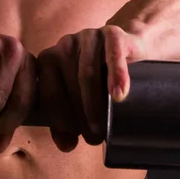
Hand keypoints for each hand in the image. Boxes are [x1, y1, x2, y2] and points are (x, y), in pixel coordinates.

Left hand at [36, 25, 146, 151]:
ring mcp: (87, 36)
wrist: (131, 52)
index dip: (58, 120)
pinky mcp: (112, 32)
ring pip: (87, 72)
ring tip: (104, 128)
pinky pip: (113, 54)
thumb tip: (66, 146)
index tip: (71, 141)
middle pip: (68, 85)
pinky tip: (119, 95)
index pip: (47, 93)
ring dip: (95, 103)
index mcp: (48, 60)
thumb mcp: (79, 98)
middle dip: (79, 116)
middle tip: (92, 138)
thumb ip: (67, 119)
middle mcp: (63, 45)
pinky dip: (116, 76)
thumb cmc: (101, 81)